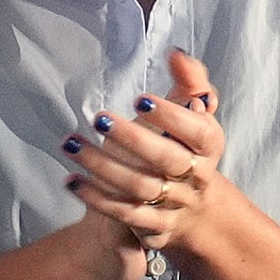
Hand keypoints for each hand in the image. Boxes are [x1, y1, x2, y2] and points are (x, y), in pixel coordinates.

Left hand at [63, 49, 236, 258]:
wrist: (190, 211)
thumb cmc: (186, 150)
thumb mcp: (194, 116)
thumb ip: (189, 81)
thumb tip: (175, 52)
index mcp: (209, 146)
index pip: (198, 131)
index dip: (171, 115)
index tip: (140, 99)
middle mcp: (197, 177)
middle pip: (167, 160)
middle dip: (132, 138)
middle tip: (99, 119)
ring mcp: (176, 204)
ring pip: (140, 187)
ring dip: (102, 166)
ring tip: (70, 144)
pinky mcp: (154, 227)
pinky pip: (125, 214)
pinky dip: (96, 198)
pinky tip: (71, 180)